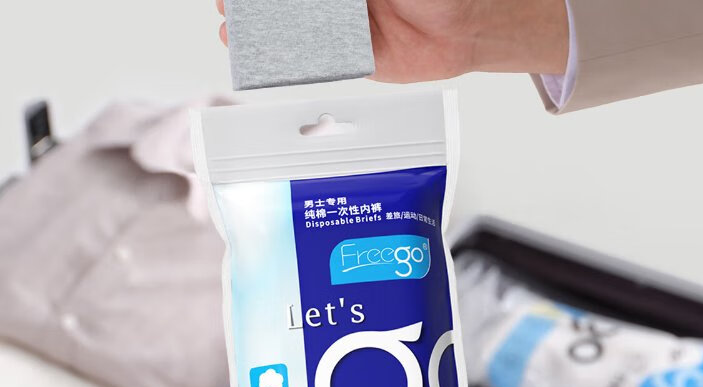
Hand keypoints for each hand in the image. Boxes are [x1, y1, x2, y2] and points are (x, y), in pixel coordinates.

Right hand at [215, 0, 569, 78]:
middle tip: (228, 4)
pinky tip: (266, 56)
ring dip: (261, 29)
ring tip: (233, 28)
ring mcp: (346, 24)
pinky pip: (316, 59)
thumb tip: (312, 6)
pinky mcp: (355, 57)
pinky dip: (289, 59)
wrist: (468, 24)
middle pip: (288, 1)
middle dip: (255, 3)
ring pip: (294, 26)